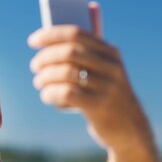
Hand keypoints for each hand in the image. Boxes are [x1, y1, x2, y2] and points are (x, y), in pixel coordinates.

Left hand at [28, 2, 151, 151]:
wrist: (129, 127)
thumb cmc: (103, 95)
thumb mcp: (101, 73)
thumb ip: (81, 59)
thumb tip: (46, 47)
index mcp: (110, 52)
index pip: (76, 34)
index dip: (51, 35)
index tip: (32, 41)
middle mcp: (111, 66)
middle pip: (69, 52)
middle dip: (45, 58)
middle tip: (34, 66)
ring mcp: (107, 86)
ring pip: (66, 73)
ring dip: (45, 77)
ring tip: (39, 82)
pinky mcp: (99, 106)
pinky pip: (67, 93)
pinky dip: (51, 93)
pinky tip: (46, 95)